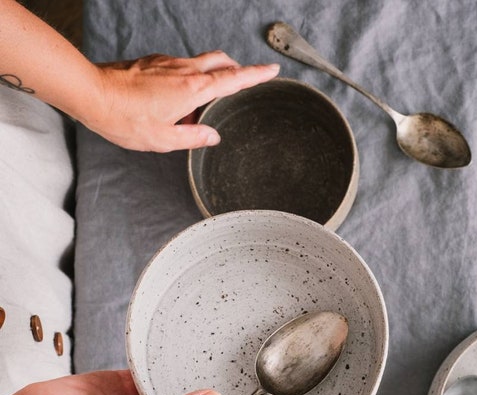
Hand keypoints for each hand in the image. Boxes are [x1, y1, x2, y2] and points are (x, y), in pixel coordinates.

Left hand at [84, 51, 279, 151]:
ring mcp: (168, 63)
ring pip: (201, 62)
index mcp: (193, 90)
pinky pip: (181, 67)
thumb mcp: (164, 140)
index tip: (273, 69)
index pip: (233, 80)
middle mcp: (184, 71)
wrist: (92, 93)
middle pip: (221, 61)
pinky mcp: (154, 62)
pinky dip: (189, 79)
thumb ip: (194, 137)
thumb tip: (213, 136)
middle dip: (237, 68)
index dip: (256, 75)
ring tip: (202, 105)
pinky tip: (177, 100)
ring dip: (211, 76)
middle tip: (244, 81)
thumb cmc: (126, 119)